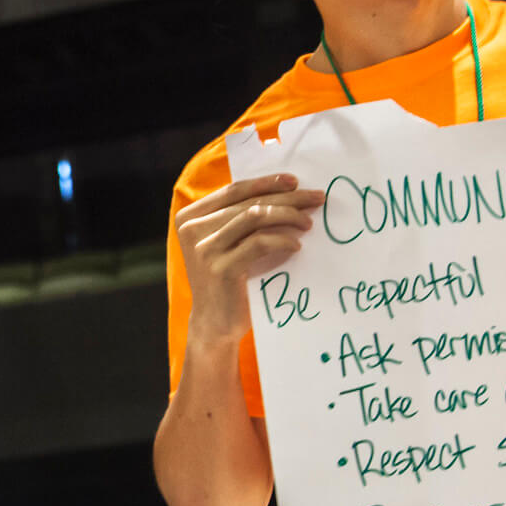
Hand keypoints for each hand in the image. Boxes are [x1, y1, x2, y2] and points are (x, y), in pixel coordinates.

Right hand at [174, 173, 324, 346]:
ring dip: (288, 215)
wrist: (214, 323)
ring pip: (254, 216)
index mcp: (190, 217)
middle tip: (315, 198)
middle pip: (248, 202)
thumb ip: (237, 219)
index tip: (294, 182)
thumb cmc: (227, 280)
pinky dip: (282, 240)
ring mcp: (205, 249)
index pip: (233, 190)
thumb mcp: (225, 244)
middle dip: (286, 197)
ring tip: (308, 222)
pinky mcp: (221, 268)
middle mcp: (193, 229)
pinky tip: (297, 244)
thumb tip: (283, 192)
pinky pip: (259, 243)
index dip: (265, 182)